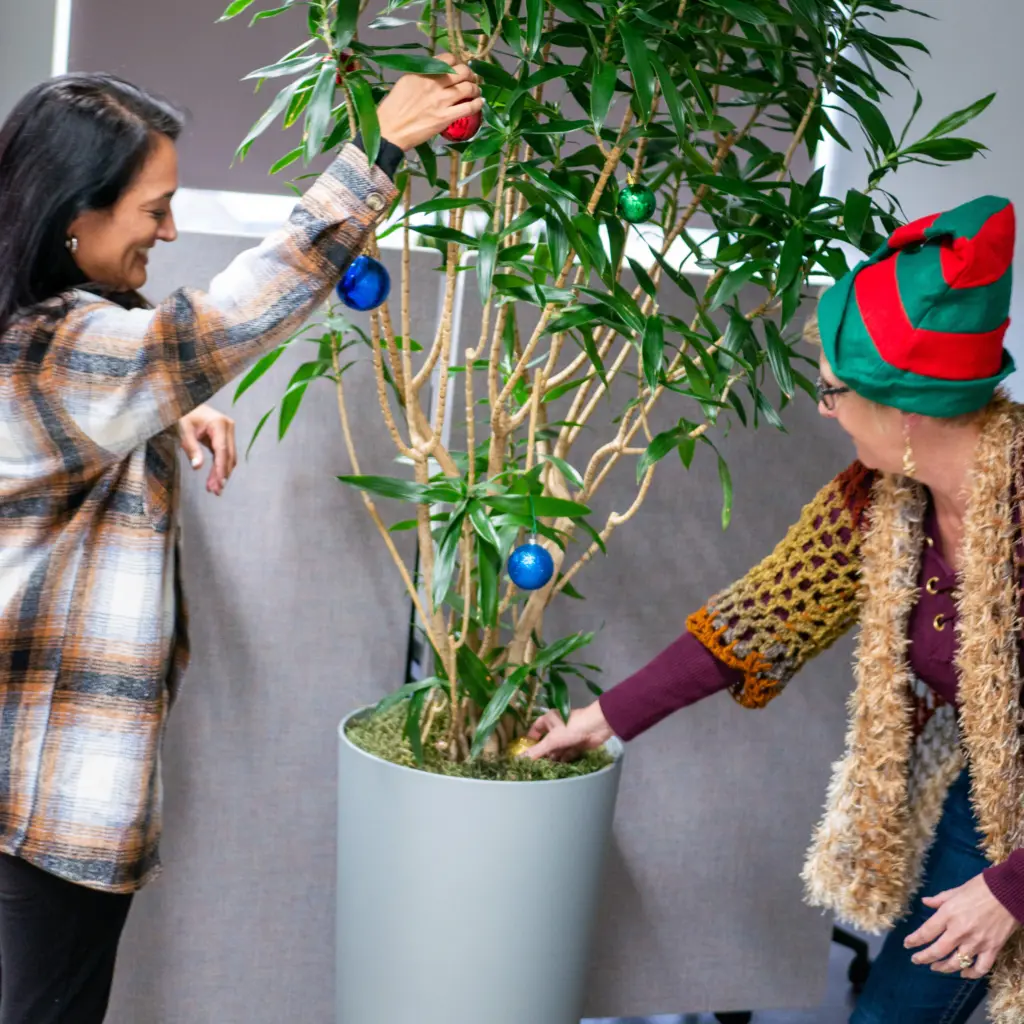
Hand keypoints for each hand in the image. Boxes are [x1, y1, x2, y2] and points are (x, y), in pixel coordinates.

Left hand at [178, 404, 236, 496]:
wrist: (186, 403)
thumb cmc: (184, 414)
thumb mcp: (184, 430)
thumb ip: (191, 448)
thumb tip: (198, 467)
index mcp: (219, 424)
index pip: (222, 451)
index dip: (221, 469)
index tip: (218, 483)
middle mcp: (228, 428)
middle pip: (228, 456)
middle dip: (222, 474)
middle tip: (215, 491)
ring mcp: (229, 432)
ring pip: (229, 457)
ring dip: (222, 473)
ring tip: (214, 488)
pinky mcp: (225, 437)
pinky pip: (225, 454)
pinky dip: (220, 466)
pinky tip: (215, 478)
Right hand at [376, 53, 481, 150]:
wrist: (389, 131)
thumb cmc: (393, 109)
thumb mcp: (405, 83)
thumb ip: (422, 76)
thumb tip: (436, 74)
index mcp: (422, 73)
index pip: (448, 59)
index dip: (458, 62)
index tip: (460, 68)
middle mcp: (433, 83)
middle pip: (462, 71)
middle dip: (470, 74)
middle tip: (471, 79)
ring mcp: (440, 101)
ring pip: (468, 87)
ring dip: (476, 88)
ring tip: (476, 91)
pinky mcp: (445, 117)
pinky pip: (468, 108)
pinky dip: (477, 104)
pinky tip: (479, 103)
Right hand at [525, 700, 614, 761]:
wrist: (597, 727)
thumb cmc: (571, 728)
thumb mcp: (551, 740)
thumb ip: (536, 751)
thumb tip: (519, 759)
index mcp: (549, 720)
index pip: (535, 729)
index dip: (531, 740)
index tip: (526, 753)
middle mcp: (557, 727)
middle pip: (546, 742)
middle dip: (543, 753)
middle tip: (535, 766)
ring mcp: (568, 736)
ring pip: (557, 749)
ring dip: (554, 758)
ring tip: (547, 769)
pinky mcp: (577, 744)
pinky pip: (567, 753)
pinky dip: (564, 759)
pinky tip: (560, 768)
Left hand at [905, 872, 1019, 978]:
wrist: (1008, 893)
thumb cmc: (980, 888)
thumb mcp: (955, 890)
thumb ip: (939, 900)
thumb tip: (925, 902)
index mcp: (948, 914)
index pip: (926, 932)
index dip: (914, 940)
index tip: (907, 944)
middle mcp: (960, 931)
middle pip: (938, 951)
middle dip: (924, 958)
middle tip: (916, 960)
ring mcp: (977, 942)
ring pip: (957, 962)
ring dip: (944, 968)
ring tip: (936, 968)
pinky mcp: (992, 949)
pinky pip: (980, 968)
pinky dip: (971, 974)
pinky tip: (963, 973)